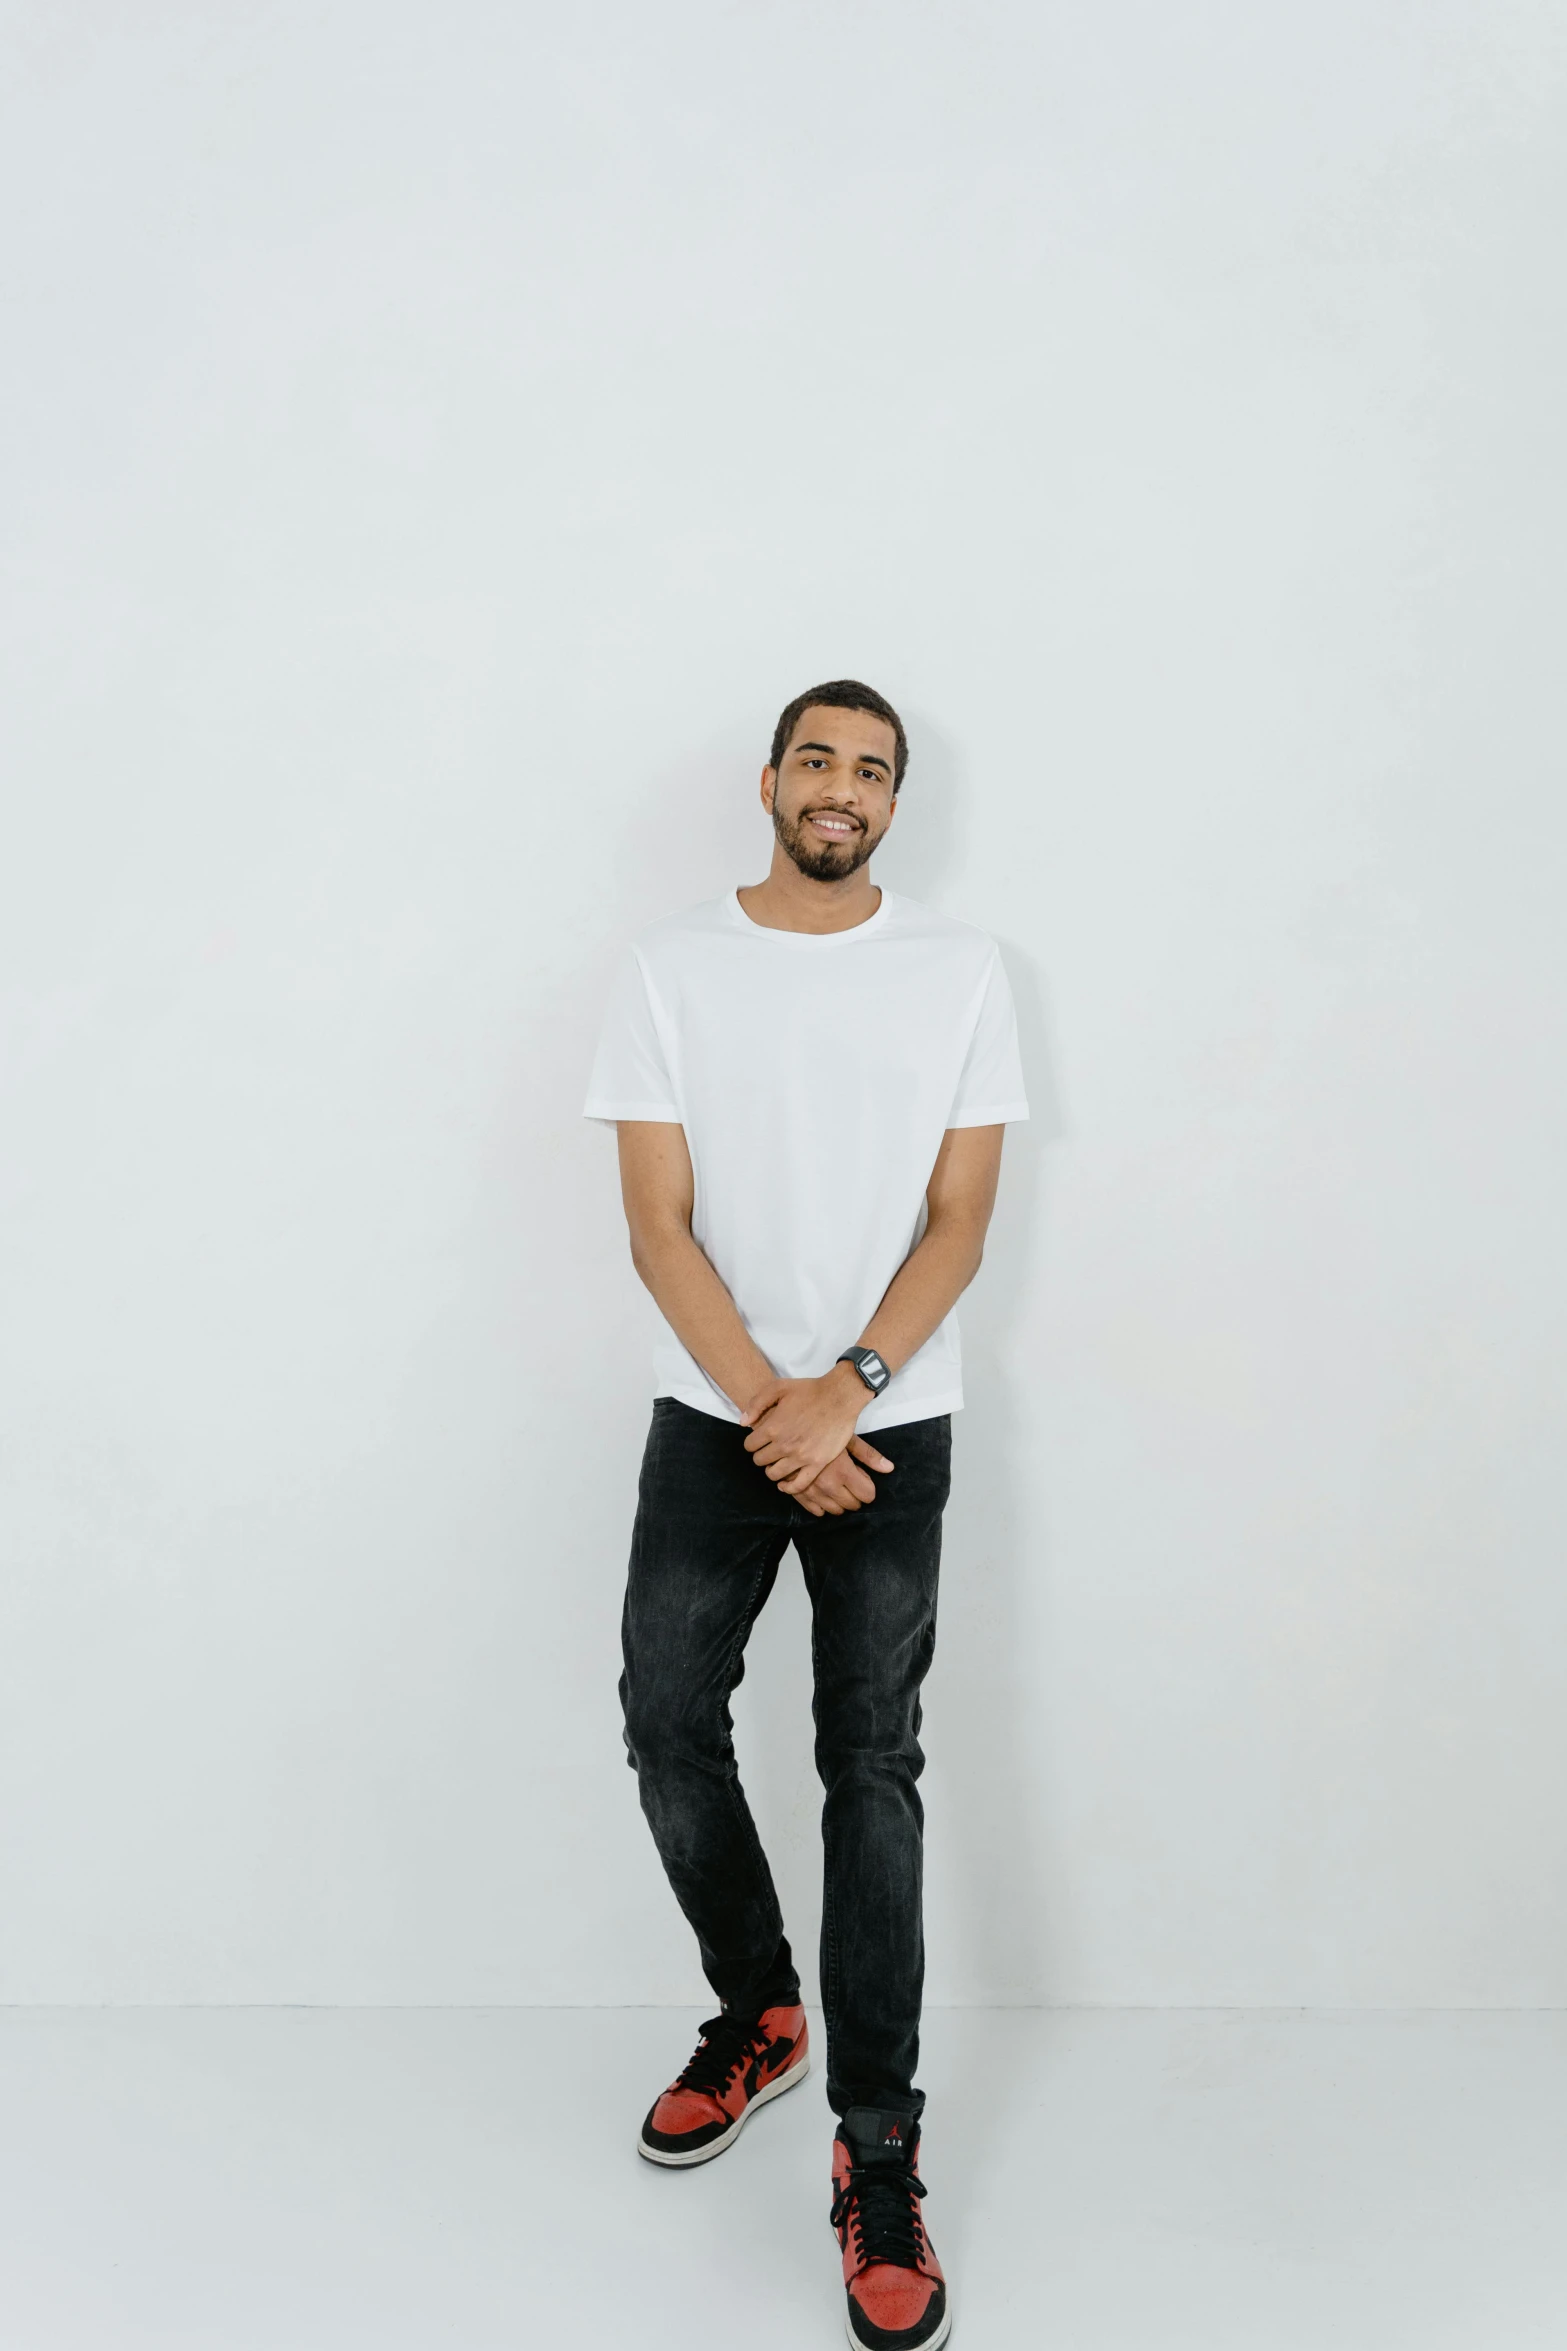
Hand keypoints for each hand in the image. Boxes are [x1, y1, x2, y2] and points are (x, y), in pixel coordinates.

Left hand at [742, 1364, 872, 1494]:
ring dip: (772, 1470)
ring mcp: (801, 1457)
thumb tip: (743, 1423)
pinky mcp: (817, 1464)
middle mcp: (784, 1446)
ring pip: (774, 1475)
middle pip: (759, 1461)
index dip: (752, 1443)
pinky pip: (798, 1485)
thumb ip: (756, 1404)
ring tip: (778, 1463)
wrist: (839, 1397)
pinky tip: (785, 1484)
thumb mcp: (778, 1387)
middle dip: (761, 1455)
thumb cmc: (809, 1390)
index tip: (759, 1440)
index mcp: (772, 1428)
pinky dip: (789, 1488)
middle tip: (769, 1450)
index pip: (749, 1446)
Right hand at [794, 1436, 896, 1517]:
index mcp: (842, 1471)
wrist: (785, 1428)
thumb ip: (868, 1455)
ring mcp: (811, 1492)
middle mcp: (827, 1485)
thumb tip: (889, 1468)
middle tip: (850, 1479)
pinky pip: (815, 1511)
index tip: (862, 1477)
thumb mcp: (847, 1437)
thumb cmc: (819, 1429)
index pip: (867, 1494)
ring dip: (839, 1501)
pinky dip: (821, 1505)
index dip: (868, 1486)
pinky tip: (821, 1491)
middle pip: (852, 1505)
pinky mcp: (797, 1494)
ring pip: (835, 1511)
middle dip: (855, 1495)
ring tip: (835, 1483)